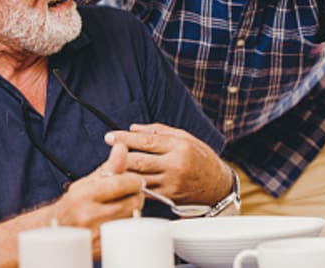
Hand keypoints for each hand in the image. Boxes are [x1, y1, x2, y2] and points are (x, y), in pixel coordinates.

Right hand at [54, 144, 144, 257]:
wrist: (58, 229)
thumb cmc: (76, 202)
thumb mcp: (90, 181)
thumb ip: (110, 165)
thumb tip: (122, 147)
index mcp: (85, 194)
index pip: (121, 184)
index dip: (135, 181)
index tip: (137, 180)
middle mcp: (89, 215)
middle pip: (131, 203)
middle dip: (136, 196)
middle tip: (131, 194)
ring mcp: (95, 234)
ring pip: (131, 219)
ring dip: (133, 211)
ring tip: (124, 206)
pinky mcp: (101, 248)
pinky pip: (126, 234)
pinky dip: (127, 226)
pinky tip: (120, 220)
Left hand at [105, 122, 231, 204]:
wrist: (217, 185)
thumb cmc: (200, 157)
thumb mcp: (185, 137)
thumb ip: (159, 131)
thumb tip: (133, 128)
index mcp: (179, 146)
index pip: (145, 141)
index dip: (125, 138)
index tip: (109, 136)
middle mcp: (175, 164)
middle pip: (139, 160)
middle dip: (119, 155)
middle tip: (107, 151)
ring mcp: (171, 183)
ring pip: (139, 177)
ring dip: (123, 172)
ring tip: (110, 166)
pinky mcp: (169, 197)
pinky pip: (146, 191)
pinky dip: (133, 185)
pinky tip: (124, 180)